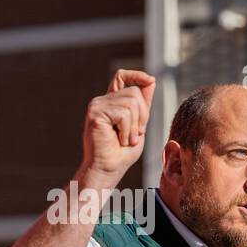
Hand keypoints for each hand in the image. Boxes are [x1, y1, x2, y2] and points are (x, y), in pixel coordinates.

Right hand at [79, 68, 154, 186]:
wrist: (108, 171)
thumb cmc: (122, 154)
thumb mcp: (139, 125)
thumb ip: (143, 105)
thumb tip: (151, 80)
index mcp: (111, 103)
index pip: (122, 76)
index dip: (137, 75)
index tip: (151, 80)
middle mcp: (102, 101)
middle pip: (134, 92)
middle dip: (143, 115)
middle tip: (135, 135)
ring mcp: (96, 106)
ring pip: (131, 103)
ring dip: (135, 126)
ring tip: (126, 140)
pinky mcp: (95, 113)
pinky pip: (123, 114)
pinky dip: (127, 130)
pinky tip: (119, 140)